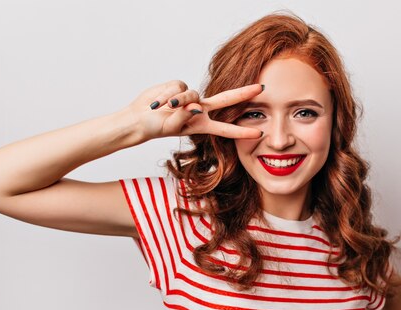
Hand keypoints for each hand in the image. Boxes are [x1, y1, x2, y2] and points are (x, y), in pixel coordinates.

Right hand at [124, 80, 262, 142]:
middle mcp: (199, 109)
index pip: (226, 128)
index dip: (242, 131)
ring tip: (162, 109)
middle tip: (262, 88)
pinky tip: (157, 102)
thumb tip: (195, 105)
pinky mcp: (179, 85)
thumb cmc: (155, 127)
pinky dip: (165, 95)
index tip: (259, 133)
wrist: (139, 118)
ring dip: (175, 101)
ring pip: (191, 93)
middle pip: (226, 99)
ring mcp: (190, 97)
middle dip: (244, 93)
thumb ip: (184, 115)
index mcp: (202, 124)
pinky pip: (177, 86)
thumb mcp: (171, 126)